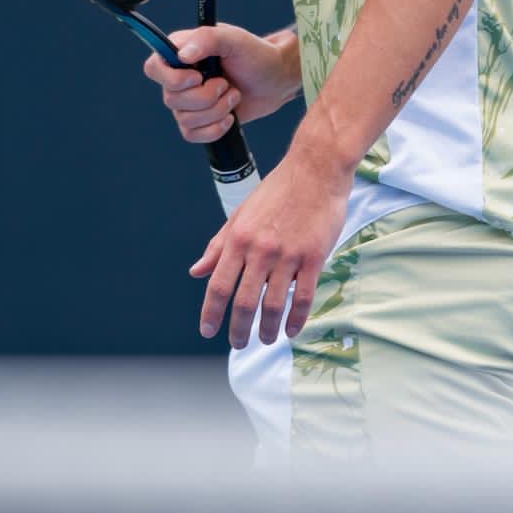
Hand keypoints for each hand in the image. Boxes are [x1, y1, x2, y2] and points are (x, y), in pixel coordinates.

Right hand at [141, 22, 298, 144]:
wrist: (275, 81)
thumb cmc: (256, 55)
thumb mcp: (234, 39)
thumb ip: (207, 39)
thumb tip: (182, 56)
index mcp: (180, 53)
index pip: (153, 68)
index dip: (171, 79)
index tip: (197, 77)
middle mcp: (179, 78)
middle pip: (171, 99)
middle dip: (205, 97)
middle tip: (225, 84)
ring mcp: (188, 102)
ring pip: (183, 120)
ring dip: (215, 111)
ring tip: (233, 96)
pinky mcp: (199, 121)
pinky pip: (192, 135)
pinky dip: (214, 129)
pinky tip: (229, 118)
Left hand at [190, 147, 351, 346]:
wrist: (316, 169)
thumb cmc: (277, 191)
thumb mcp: (239, 216)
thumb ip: (218, 246)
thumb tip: (196, 271)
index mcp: (239, 239)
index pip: (218, 285)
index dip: (211, 312)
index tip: (207, 330)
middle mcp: (260, 250)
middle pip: (244, 302)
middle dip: (238, 329)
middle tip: (238, 343)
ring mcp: (288, 255)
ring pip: (274, 304)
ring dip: (267, 329)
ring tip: (264, 339)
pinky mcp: (314, 257)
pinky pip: (303, 297)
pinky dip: (296, 318)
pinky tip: (291, 329)